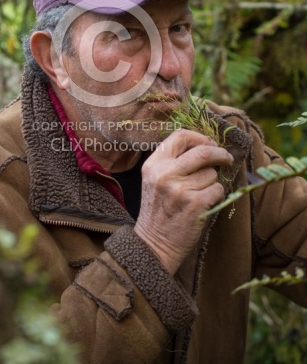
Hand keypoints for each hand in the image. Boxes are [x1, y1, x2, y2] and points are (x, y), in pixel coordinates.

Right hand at [134, 129, 232, 274]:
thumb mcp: (154, 180)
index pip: (180, 136)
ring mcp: (180, 189)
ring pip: (212, 174)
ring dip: (212, 182)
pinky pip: (218, 189)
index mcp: (154, 164)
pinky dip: (216, 195)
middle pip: (203, 151)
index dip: (200, 137)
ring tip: (199, 194)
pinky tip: (205, 204)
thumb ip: (172, 162)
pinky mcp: (196, 204)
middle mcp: (165, 173)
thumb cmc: (158, 210)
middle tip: (226, 158)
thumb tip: (205, 145)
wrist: (154, 244)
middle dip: (220, 153)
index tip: (210, 144)